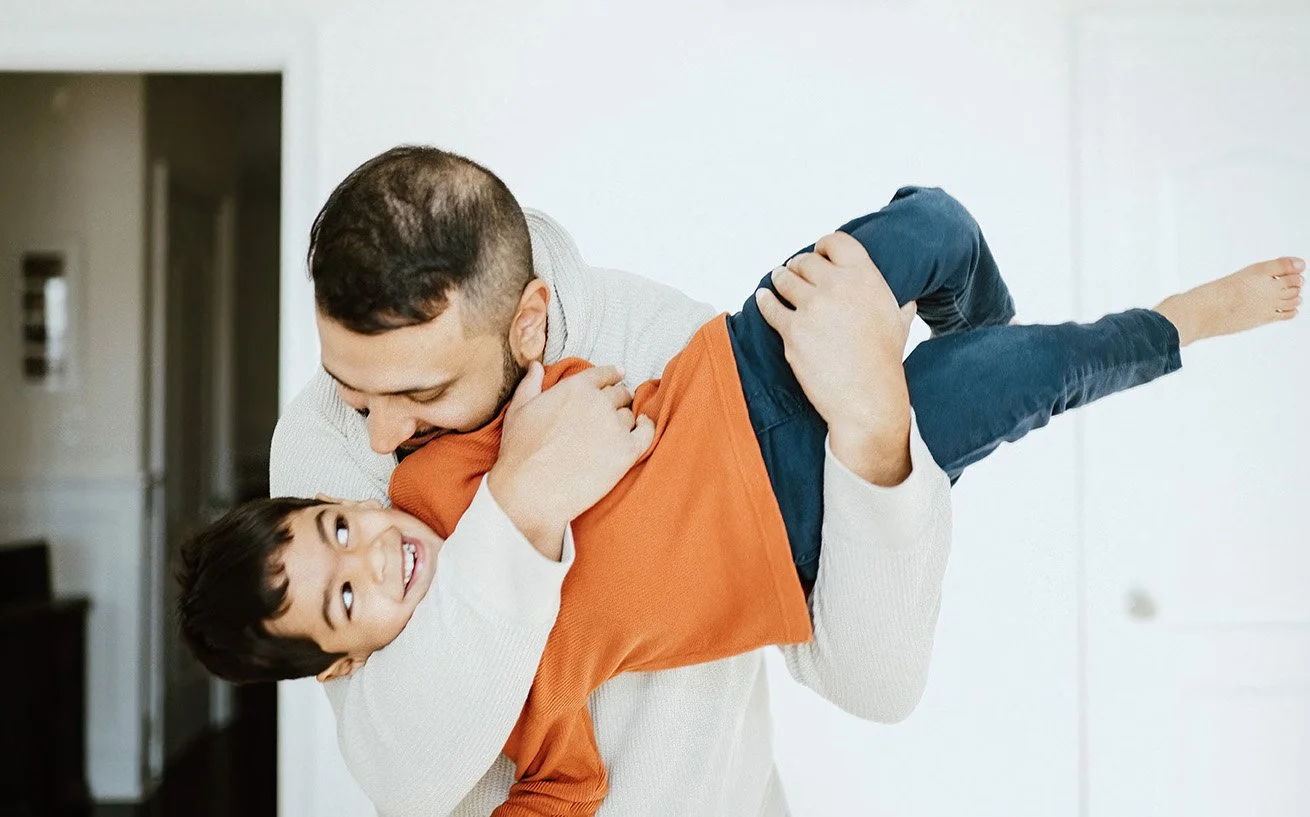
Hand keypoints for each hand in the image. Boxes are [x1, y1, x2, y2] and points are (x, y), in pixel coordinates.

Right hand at [487, 362, 654, 558]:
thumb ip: (531, 385)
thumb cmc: (520, 454)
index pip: (603, 374)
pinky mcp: (627, 451)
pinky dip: (647, 429)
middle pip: (619, 394)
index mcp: (575, 388)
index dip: (612, 374)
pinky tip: (642, 430)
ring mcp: (615, 426)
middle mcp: (599, 401)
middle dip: (616, 400)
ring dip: (624, 421)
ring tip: (614, 433)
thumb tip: (537, 366)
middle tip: (610, 413)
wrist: (531, 491)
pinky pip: (647, 433)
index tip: (619, 375)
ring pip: (629, 416)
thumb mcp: (518, 411)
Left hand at [756, 232, 916, 485]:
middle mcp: (837, 286)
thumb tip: (909, 303)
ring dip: (780, 278)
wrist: (867, 397)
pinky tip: (763, 297)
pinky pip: (770, 307)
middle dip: (798, 265)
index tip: (817, 253)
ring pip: (785, 280)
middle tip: (794, 270)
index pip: (836, 242)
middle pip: (805, 261)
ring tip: (777, 279)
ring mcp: (812, 307)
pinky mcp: (792, 330)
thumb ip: (899, 307)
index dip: (823, 246)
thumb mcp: (899, 325)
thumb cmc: (885, 363)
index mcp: (865, 277)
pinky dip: (764, 300)